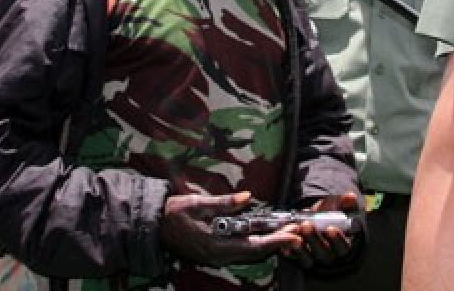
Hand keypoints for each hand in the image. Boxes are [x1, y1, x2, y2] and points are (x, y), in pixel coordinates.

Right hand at [159, 191, 300, 267]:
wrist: (153, 228)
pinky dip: (258, 245)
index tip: (293, 235)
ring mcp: (216, 257)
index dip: (275, 240)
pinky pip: (242, 252)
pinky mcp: (215, 254)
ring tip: (290, 234)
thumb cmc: (173, 213)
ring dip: (271, 245)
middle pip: (255, 253)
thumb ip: (223, 203)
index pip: (252, 245)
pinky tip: (268, 238)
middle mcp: (218, 255)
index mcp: (214, 244)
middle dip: (279, 243)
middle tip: (300, 233)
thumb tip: (247, 197)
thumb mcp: (196, 203)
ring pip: (250, 254)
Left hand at [281, 192, 360, 268]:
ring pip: (308, 258)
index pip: (343, 247)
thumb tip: (351, 196)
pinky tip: (285, 244)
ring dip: (301, 247)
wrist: (311, 219)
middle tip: (307, 225)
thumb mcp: (336, 206)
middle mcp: (328, 254)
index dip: (338, 239)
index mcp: (341, 245)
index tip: (331, 228)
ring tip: (296, 234)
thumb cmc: (327, 214)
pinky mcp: (299, 258)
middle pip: (323, 253)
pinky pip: (294, 258)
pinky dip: (290, 251)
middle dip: (314, 239)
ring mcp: (313, 257)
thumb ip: (345, 202)